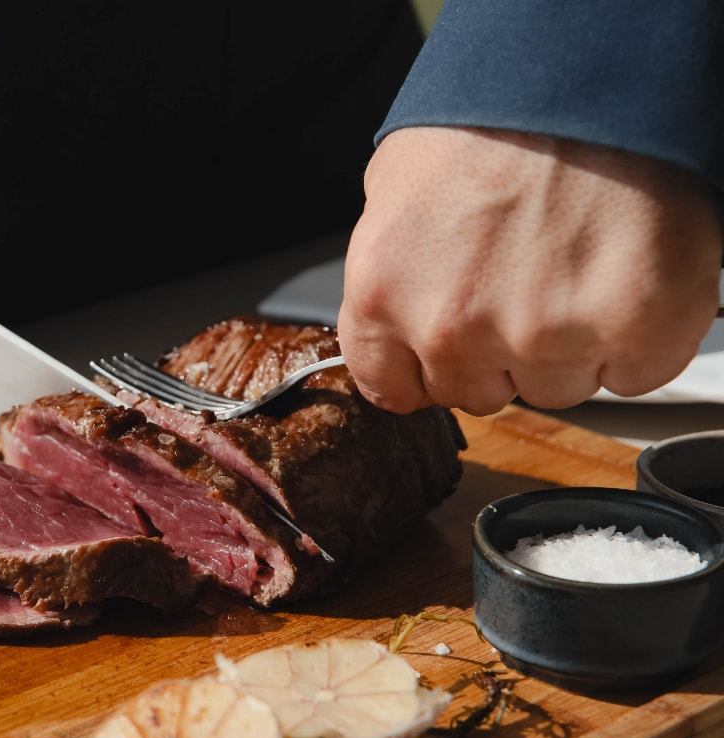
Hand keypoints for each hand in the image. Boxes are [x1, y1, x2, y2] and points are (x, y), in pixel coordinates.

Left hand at [338, 126, 722, 415]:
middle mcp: (452, 327)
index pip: (393, 387)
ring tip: (575, 263)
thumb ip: (394, 270)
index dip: (427, 366)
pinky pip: (630, 374)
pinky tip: (621, 277)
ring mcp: (542, 336)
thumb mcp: (397, 189)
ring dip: (567, 345)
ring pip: (554, 389)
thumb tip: (400, 308)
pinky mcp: (632, 331)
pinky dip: (636, 337)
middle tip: (525, 276)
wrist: (586, 64)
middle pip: (477, 391)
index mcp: (384, 291)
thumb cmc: (492, 113)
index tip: (450, 344)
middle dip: (499, 348)